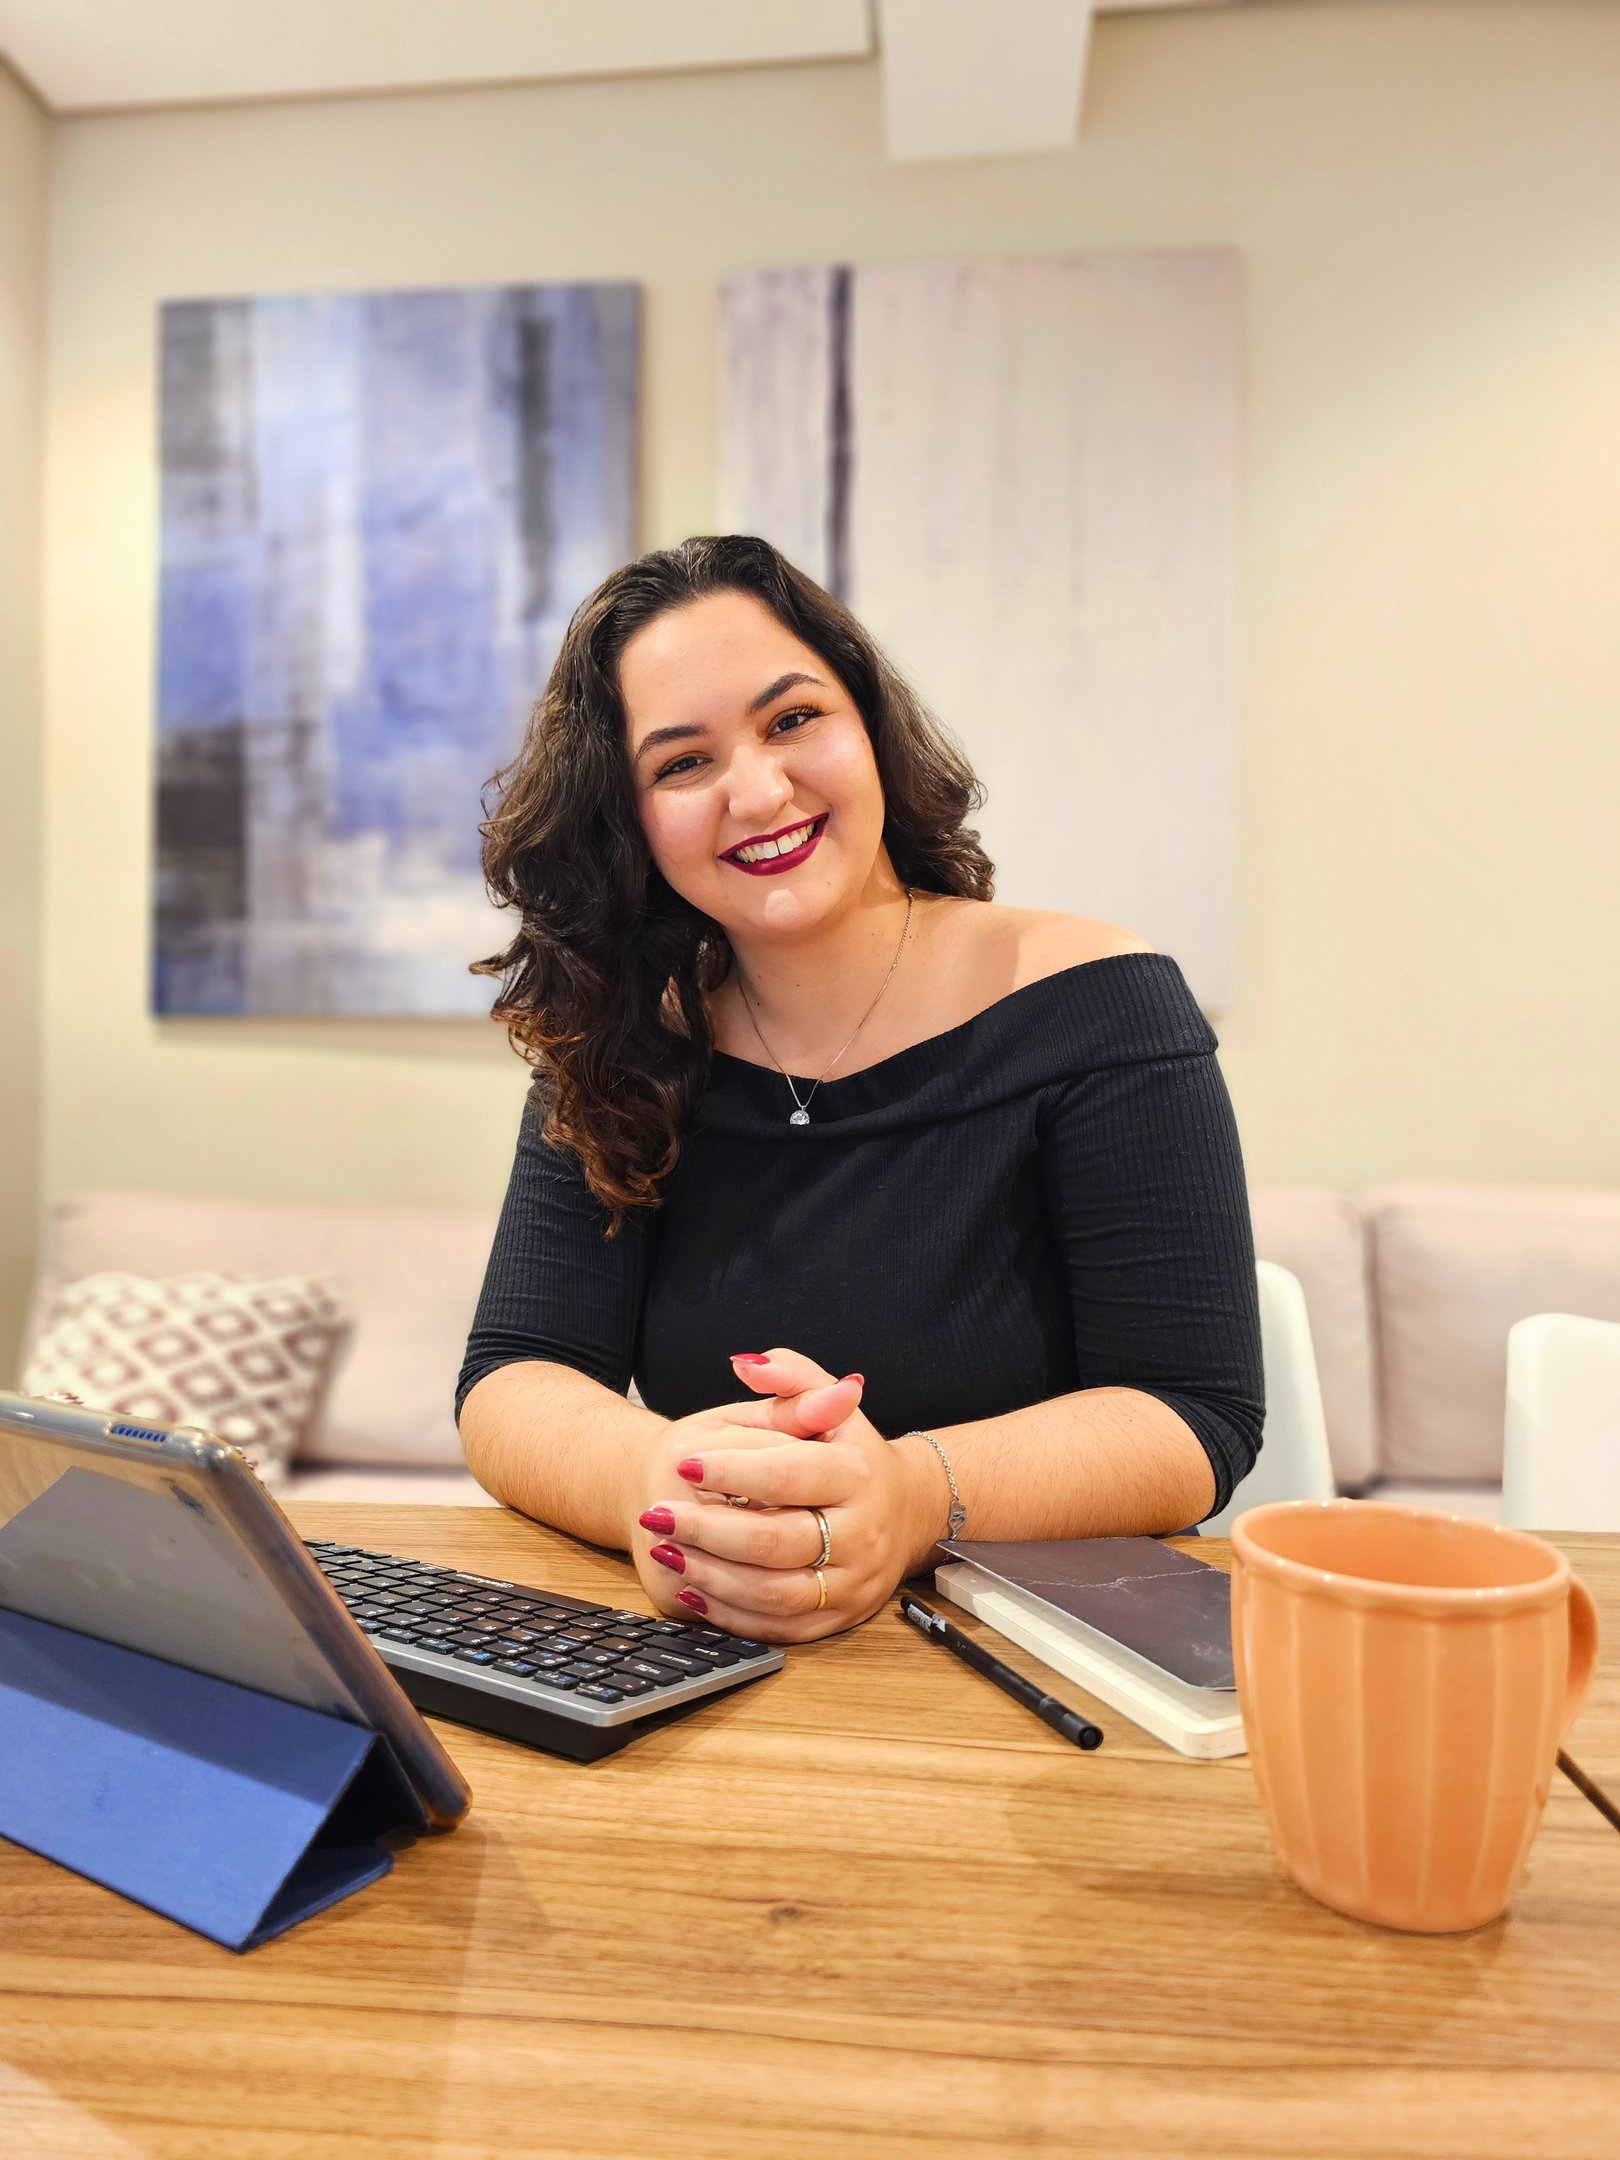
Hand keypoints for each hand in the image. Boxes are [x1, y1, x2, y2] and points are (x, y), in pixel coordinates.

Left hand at [625, 1363, 866, 1625]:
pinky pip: (780, 1627)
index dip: (731, 1470)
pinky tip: (693, 1588)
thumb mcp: (831, 1406)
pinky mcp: (841, 1617)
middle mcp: (862, 1533)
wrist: (905, 1511)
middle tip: (656, 1515)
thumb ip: (791, 1378)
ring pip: (774, 1594)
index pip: (787, 1473)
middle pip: (775, 1541)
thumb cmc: (853, 1454)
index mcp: (858, 1475)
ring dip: (711, 1576)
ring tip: (666, 1551)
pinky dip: (732, 1613)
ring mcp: (854, 1581)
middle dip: (706, 1530)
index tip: (684, 1464)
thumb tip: (745, 1363)